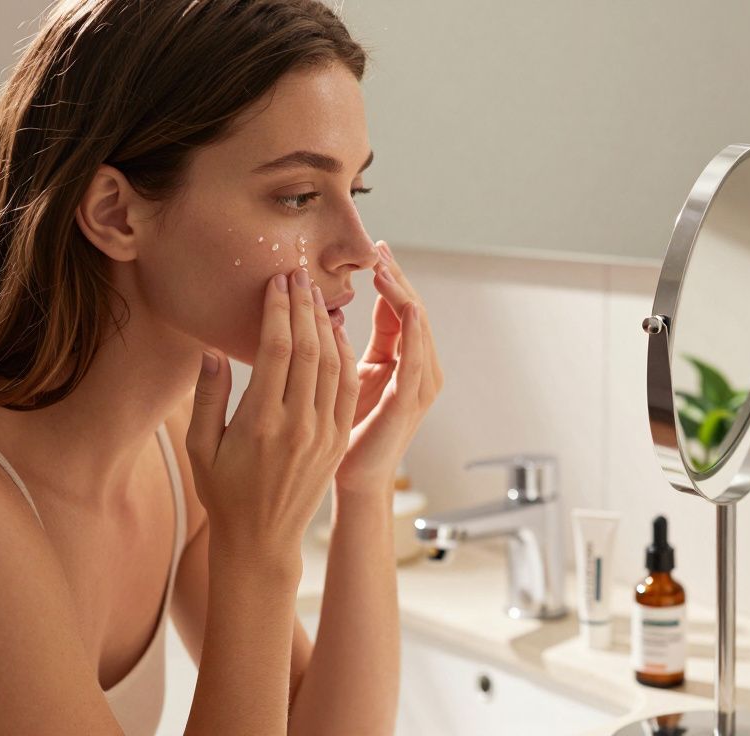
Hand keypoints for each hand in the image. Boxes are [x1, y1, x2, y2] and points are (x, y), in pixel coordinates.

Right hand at [185, 268, 358, 554]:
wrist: (262, 540)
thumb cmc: (223, 492)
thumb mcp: (200, 447)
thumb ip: (208, 396)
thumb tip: (212, 349)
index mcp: (260, 423)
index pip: (277, 350)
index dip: (279, 311)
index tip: (277, 282)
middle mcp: (297, 424)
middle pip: (310, 349)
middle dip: (305, 306)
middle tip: (299, 274)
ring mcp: (323, 433)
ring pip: (333, 365)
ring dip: (327, 325)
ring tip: (317, 295)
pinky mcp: (337, 440)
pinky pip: (346, 388)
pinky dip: (344, 355)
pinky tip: (335, 333)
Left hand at [333, 240, 443, 496]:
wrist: (353, 482)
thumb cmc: (346, 436)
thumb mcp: (345, 382)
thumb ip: (344, 349)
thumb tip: (330, 314)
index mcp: (402, 365)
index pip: (400, 311)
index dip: (389, 281)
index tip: (372, 252)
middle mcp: (419, 371)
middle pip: (412, 312)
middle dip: (397, 279)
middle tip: (379, 249)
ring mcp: (418, 386)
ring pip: (417, 326)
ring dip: (402, 294)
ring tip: (384, 267)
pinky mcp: (409, 401)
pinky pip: (415, 357)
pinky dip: (411, 328)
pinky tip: (401, 303)